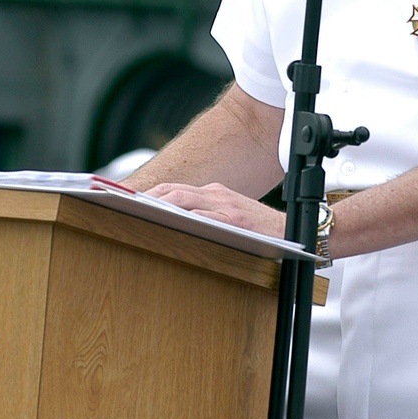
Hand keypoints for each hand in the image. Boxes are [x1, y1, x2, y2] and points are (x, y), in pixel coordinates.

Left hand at [145, 181, 285, 238]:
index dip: (153, 192)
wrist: (291, 230)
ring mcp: (225, 205)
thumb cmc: (260, 228)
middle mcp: (217, 194)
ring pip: (185, 199)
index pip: (176, 188)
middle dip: (149, 196)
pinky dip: (185, 217)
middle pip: (175, 190)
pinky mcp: (234, 219)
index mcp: (215, 193)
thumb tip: (177, 223)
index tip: (132, 199)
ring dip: (160, 204)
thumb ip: (207, 214)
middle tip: (127, 203)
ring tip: (140, 209)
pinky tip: (170, 221)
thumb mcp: (230, 215)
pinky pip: (204, 215)